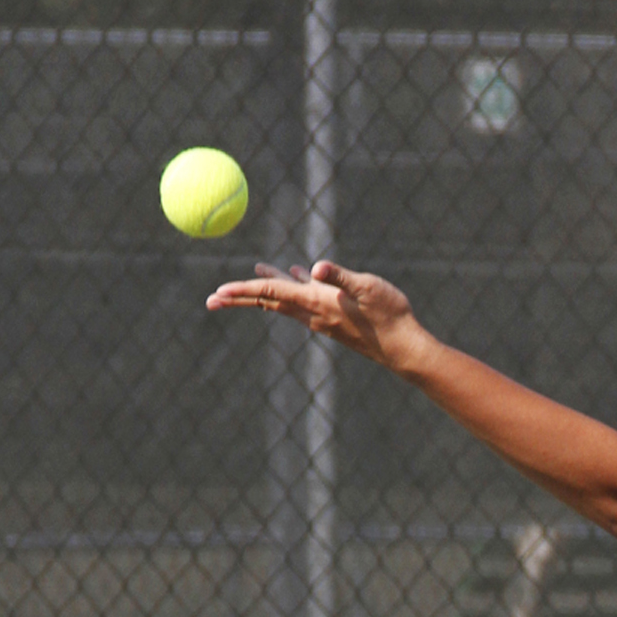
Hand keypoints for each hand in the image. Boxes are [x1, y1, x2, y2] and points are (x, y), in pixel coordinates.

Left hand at [206, 260, 429, 373]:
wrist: (404, 348)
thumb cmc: (389, 316)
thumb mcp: (366, 287)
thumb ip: (339, 276)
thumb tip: (315, 268)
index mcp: (316, 302)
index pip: (270, 294)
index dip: (241, 291)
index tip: (216, 294)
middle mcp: (313, 313)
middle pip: (267, 302)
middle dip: (238, 298)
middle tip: (211, 300)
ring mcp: (322, 318)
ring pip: (283, 302)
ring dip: (261, 291)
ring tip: (242, 284)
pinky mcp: (333, 319)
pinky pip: (303, 301)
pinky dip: (291, 289)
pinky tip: (296, 275)